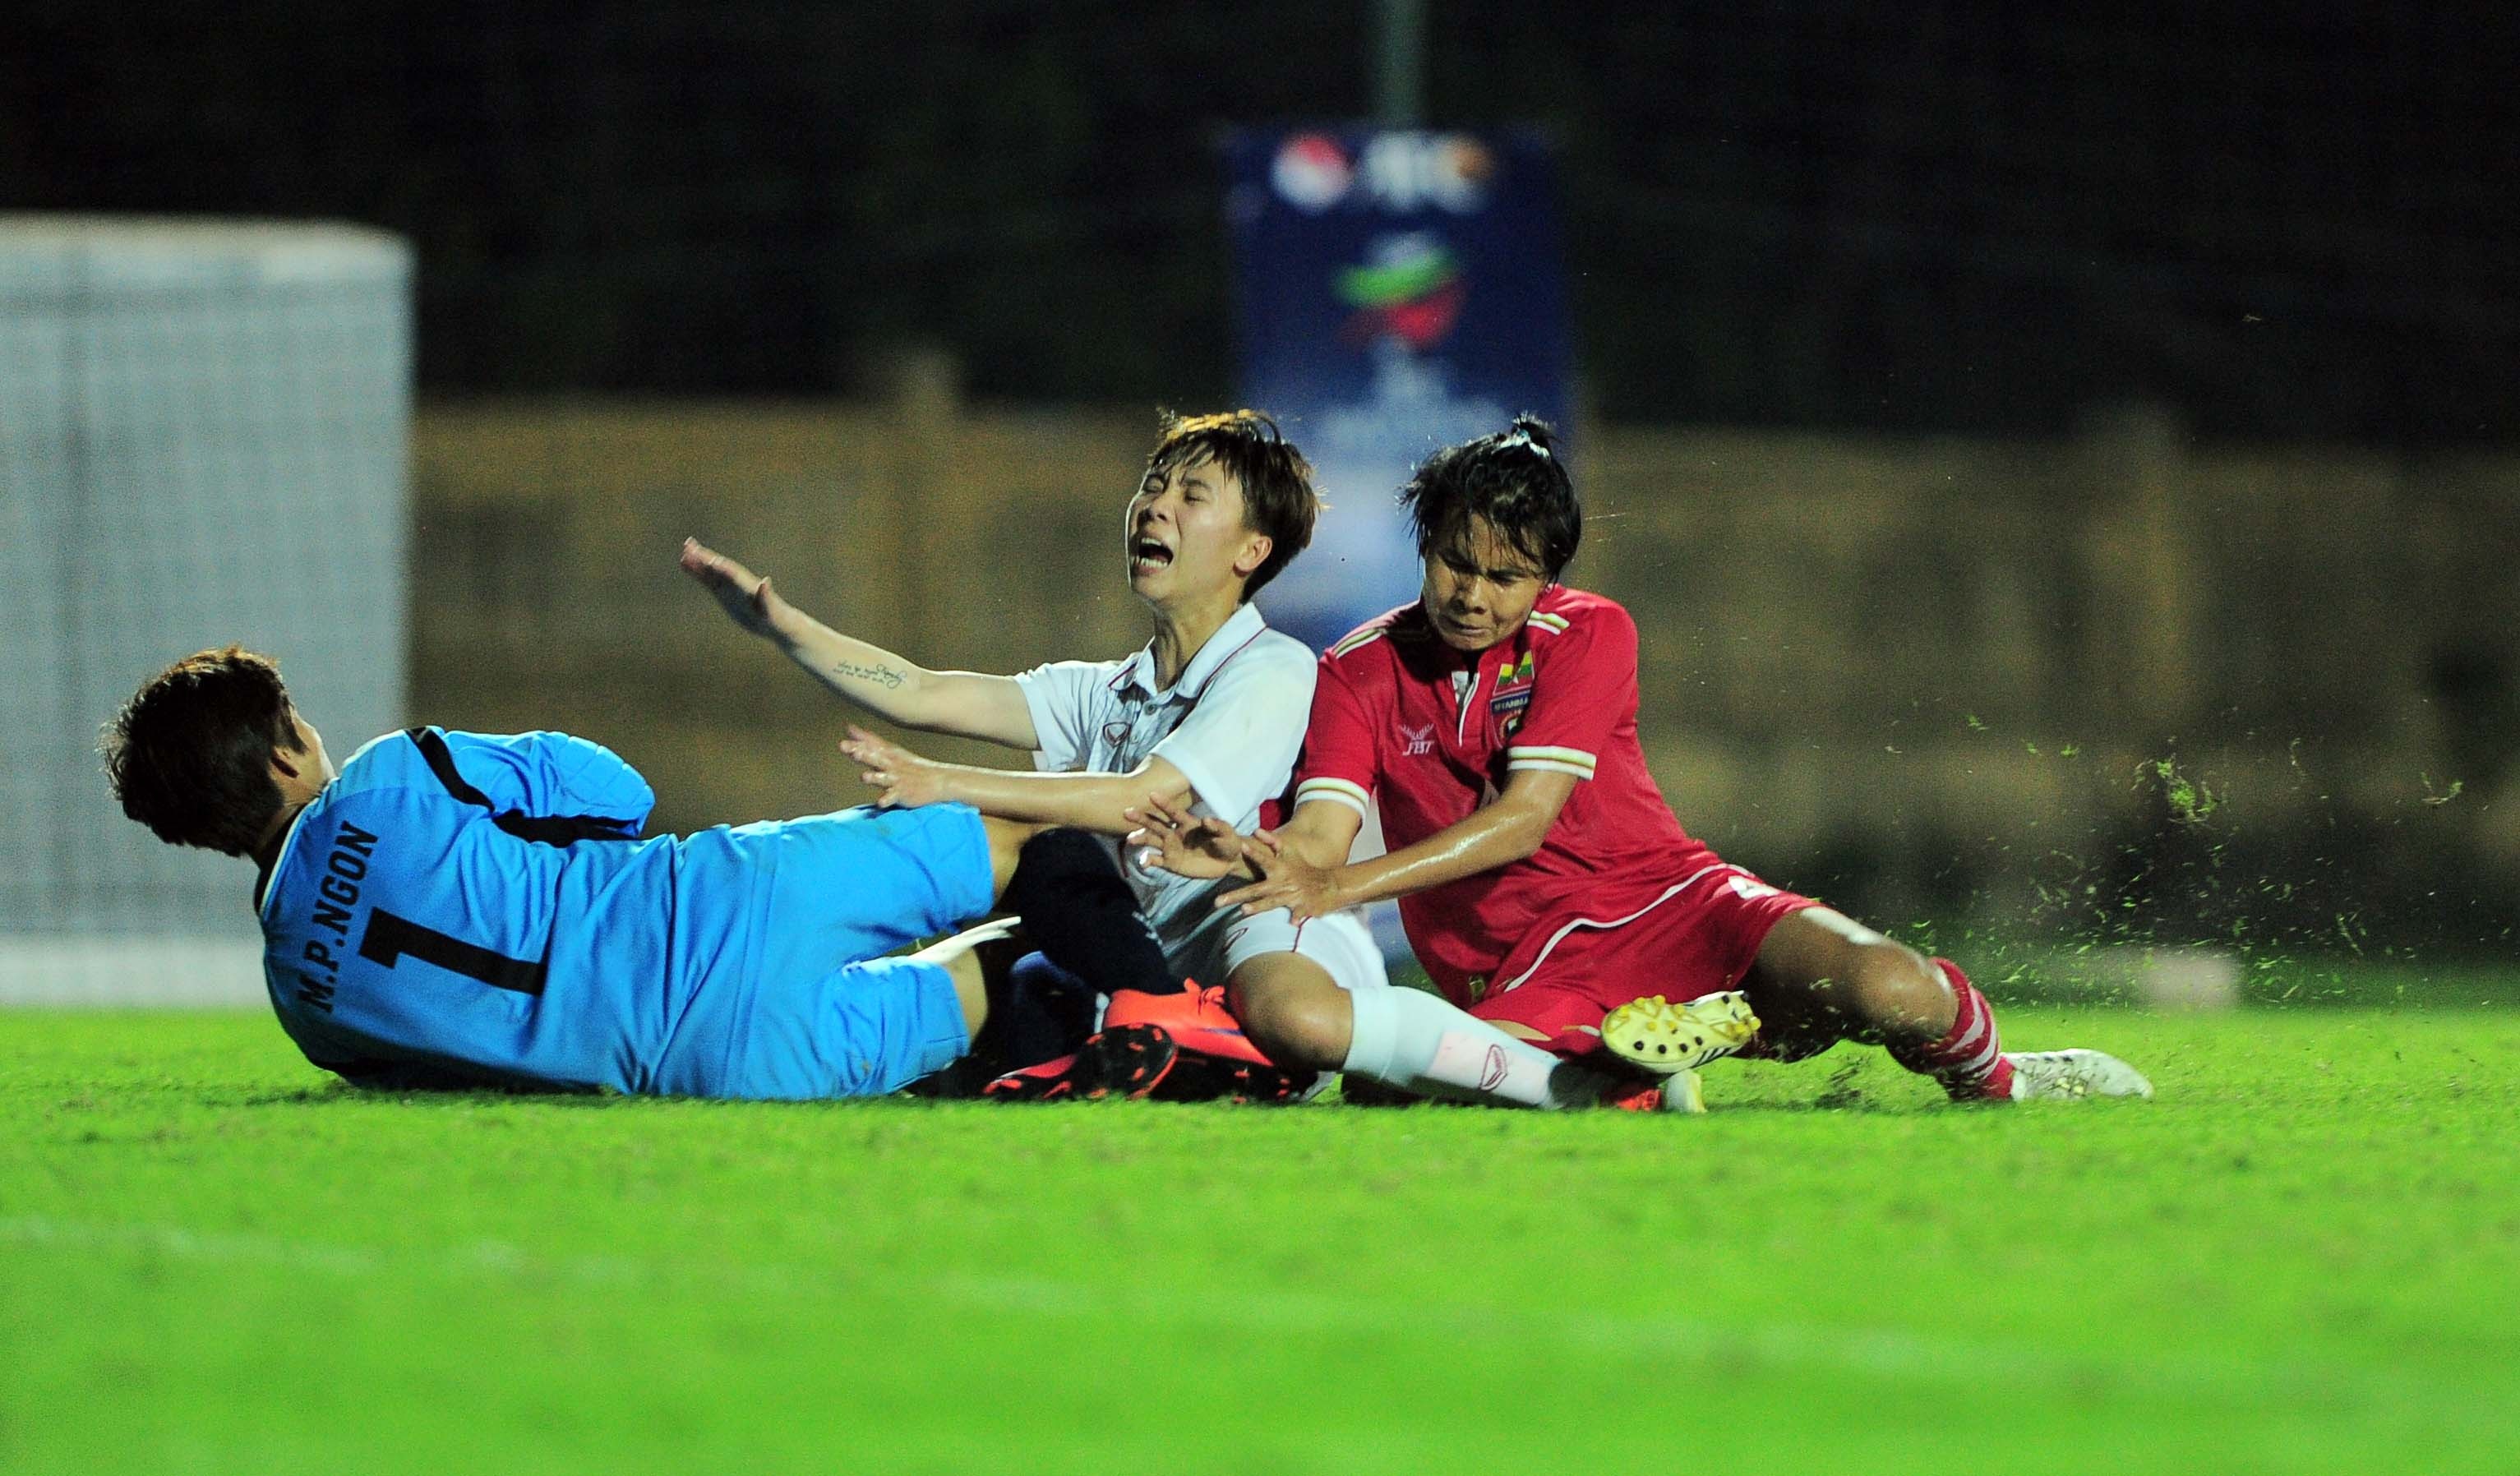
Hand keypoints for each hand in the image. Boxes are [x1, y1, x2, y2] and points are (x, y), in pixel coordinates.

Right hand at [680, 538, 796, 640]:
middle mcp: (736, 583)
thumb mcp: (772, 608)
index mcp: (747, 586)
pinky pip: (708, 581)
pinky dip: (697, 573)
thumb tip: (766, 582)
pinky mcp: (723, 593)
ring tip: (685, 549)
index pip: (733, 574)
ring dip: (698, 561)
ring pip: (710, 572)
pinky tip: (686, 564)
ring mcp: (729, 587)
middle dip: (705, 558)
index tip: (710, 558)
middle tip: (690, 545)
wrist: (776, 622)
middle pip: (718, 568)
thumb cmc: (776, 616)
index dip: (722, 567)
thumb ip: (766, 596)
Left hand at [840, 724, 950, 807]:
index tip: (846, 735)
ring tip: (864, 777)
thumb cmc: (912, 766)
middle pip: (876, 759)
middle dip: (863, 755)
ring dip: (874, 777)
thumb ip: (869, 740)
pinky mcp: (904, 793)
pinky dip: (887, 800)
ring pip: (884, 778)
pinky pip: (894, 797)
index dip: (859, 742)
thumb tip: (849, 727)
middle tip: (850, 751)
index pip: (873, 746)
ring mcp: (898, 779)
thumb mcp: (892, 750)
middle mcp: (892, 765)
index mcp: (889, 754)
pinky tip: (880, 803)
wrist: (940, 780)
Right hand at [1122, 793, 1249, 880]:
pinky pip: (1156, 860)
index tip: (1151, 794)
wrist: (1229, 863)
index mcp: (1188, 823)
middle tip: (1127, 812)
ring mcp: (1171, 847)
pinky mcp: (1171, 863)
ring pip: (1151, 841)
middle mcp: (1175, 833)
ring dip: (1140, 839)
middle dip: (1142, 818)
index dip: (1163, 803)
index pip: (1173, 812)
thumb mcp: (1228, 834)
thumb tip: (1206, 820)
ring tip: (1130, 839)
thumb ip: (1218, 827)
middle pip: (1156, 823)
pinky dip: (1148, 860)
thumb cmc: (1229, 843)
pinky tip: (1143, 862)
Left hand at [1216, 831, 1347, 923]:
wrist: (1329, 884)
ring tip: (1243, 911)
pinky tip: (1293, 922)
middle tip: (1217, 901)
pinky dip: (1298, 917)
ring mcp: (1293, 896)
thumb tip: (1256, 831)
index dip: (1254, 853)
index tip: (1241, 846)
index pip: (1264, 860)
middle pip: (1256, 890)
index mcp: (1280, 868)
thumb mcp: (1291, 853)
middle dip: (1236, 895)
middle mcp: (1283, 882)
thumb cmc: (1304, 869)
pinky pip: (1299, 914)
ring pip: (1272, 902)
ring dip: (1259, 906)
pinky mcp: (1304, 908)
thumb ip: (1273, 842)